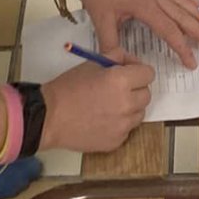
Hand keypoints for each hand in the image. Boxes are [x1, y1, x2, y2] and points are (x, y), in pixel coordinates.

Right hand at [39, 56, 153, 152]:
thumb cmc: (68, 88)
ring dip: (130, 107)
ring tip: (109, 105)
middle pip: (146, 94)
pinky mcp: (117, 141)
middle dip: (136, 89)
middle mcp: (126, 104)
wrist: (50, 117)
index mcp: (121, 81)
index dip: (139, 71)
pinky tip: (102, 120)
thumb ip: (116, 58)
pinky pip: (127, 129)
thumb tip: (128, 61)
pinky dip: (119, 124)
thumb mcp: (91, 64)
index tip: (129, 72)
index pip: (148, 74)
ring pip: (139, 113)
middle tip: (118, 88)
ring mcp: (123, 125)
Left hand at [79, 0, 198, 69]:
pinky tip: (197, 6)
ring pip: (184, 4)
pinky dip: (188, 0)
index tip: (192, 62)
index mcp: (144, 6)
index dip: (182, 48)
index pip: (169, 31)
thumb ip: (109, 43)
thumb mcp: (100, 19)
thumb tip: (116, 65)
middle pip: (183, 17)